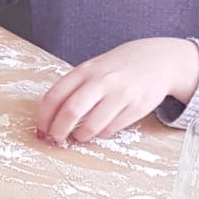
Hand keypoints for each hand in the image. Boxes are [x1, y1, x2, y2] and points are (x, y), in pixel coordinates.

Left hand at [36, 38, 198, 145]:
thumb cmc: (117, 67)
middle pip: (71, 112)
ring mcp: (121, 94)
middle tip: (56, 139)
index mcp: (85, 70)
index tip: (40, 130)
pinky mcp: (137, 107)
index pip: (55, 96)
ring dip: (81, 136)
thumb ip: (73, 88)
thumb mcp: (92, 69)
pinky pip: (112, 128)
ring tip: (79, 136)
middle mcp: (102, 81)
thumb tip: (50, 118)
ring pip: (93, 125)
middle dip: (58, 131)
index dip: (43, 118)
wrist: (157, 60)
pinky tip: (100, 130)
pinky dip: (101, 134)